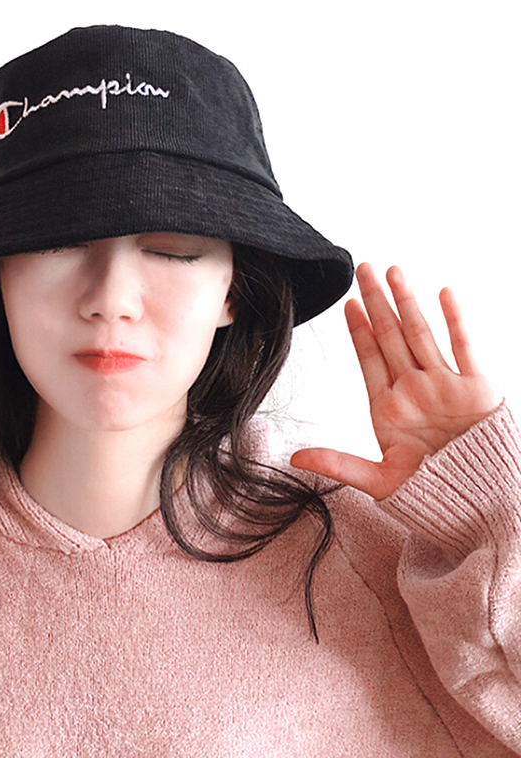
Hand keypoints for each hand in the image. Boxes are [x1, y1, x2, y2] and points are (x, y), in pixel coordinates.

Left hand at [290, 263, 501, 499]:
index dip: (358, 329)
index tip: (347, 302)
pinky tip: (444, 293)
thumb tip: (292, 457)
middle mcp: (415, 390)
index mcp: (389, 407)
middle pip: (391, 336)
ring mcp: (446, 386)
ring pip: (422, 334)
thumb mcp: (377, 480)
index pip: (370, 357)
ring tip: (392, 271)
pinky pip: (466, 347)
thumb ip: (337, 464)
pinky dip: (457, 320)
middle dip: (377, 301)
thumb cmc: (431, 494)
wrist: (481, 506)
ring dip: (407, 302)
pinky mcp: (480, 390)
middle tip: (362, 268)